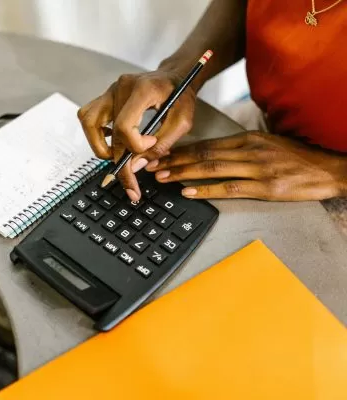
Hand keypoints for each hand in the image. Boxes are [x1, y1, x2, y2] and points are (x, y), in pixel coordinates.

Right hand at [77, 70, 195, 200]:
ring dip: (99, 147)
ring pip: (89, 123)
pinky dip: (96, 134)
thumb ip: (161, 145)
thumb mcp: (182, 122)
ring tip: (117, 161)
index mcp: (142, 90)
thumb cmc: (181, 96)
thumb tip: (136, 167)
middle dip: (120, 162)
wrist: (175, 77)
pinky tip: (112, 142)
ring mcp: (110, 90)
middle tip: (131, 185)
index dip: (135, 145)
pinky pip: (88, 117)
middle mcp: (121, 88)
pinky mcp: (106, 96)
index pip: (124, 125)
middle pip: (110, 132)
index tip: (149, 145)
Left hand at [147, 131, 346, 200]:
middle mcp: (249, 150)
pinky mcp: (265, 188)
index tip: (163, 154)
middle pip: (204, 155)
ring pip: (212, 169)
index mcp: (248, 138)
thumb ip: (241, 148)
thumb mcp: (267, 143)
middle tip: (152, 165)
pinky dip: (207, 190)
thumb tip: (214, 154)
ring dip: (183, 173)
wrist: (328, 169)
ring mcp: (257, 168)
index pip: (207, 144)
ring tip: (163, 177)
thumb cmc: (296, 157)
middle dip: (175, 160)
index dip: (181, 150)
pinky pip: (230, 188)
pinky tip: (189, 192)